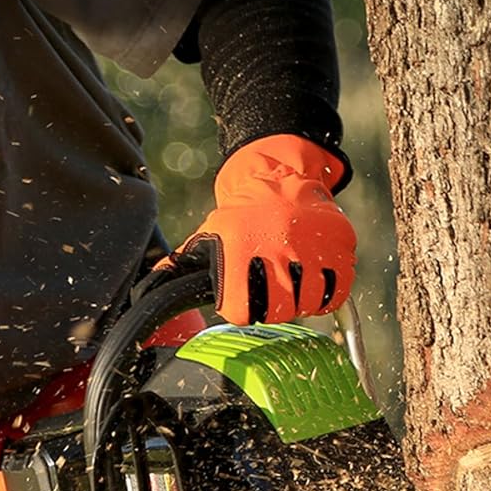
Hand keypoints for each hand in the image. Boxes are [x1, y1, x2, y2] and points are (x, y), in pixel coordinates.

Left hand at [175, 133, 355, 323]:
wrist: (284, 178)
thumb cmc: (242, 216)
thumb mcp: (210, 234)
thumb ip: (183, 264)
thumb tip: (150, 284)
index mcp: (240, 247)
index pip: (242, 310)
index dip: (241, 312)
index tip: (242, 304)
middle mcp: (276, 246)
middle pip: (277, 311)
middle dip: (272, 310)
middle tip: (270, 298)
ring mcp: (312, 247)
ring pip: (308, 303)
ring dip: (300, 303)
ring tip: (291, 287)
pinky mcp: (339, 246)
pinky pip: (335, 292)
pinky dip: (326, 296)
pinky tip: (313, 285)